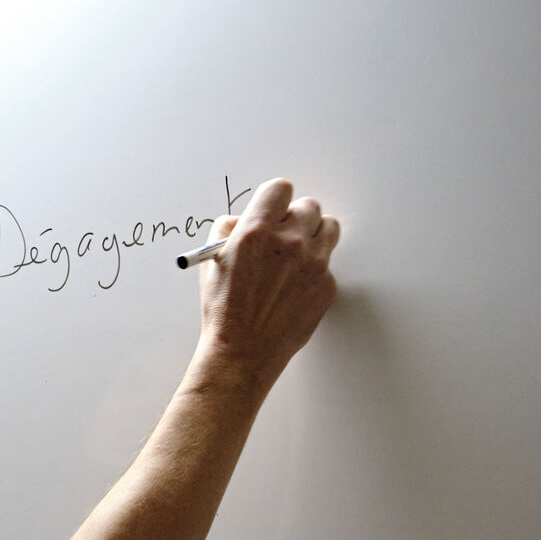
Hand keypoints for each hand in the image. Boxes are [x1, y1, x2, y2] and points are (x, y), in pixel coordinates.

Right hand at [198, 178, 338, 385]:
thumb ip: (228, 230)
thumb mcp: (212, 262)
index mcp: (256, 232)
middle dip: (295, 217)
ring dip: (314, 235)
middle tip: (284, 235)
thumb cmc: (225, 310)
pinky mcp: (327, 284)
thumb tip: (243, 219)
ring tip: (297, 254)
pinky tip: (294, 286)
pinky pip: (327, 262)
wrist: (244, 350)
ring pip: (328, 227)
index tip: (273, 208)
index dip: (275, 198)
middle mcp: (289, 242)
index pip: (280, 189)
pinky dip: (314, 269)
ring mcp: (313, 263)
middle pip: (308, 206)